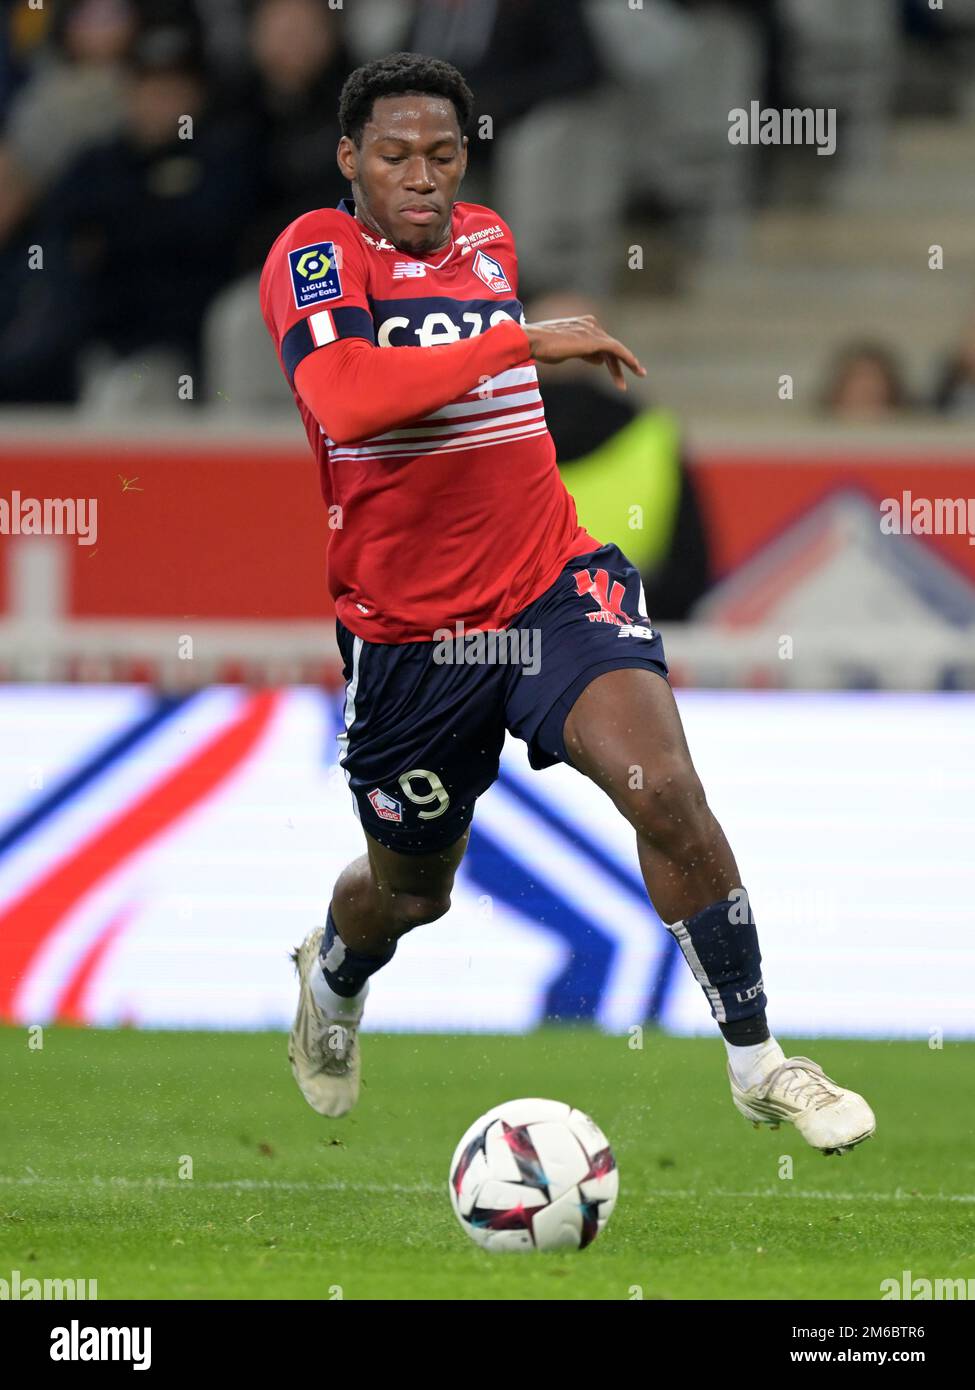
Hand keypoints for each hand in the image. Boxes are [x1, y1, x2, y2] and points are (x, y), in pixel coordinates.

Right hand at [523, 315, 646, 389]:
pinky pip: (617, 349)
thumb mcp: (567, 351)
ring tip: (639, 374)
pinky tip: (635, 368)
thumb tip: (600, 360)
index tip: (617, 371)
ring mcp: (593, 330)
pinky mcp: (595, 340)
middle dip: (621, 362)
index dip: (610, 358)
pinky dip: (628, 358)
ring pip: (616, 348)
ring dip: (627, 363)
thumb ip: (585, 353)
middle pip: (610, 345)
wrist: (533, 341)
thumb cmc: (542, 347)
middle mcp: (590, 324)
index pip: (601, 342)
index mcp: (583, 324)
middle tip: (638, 373)